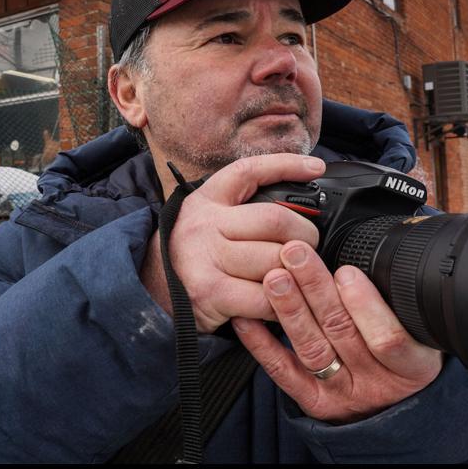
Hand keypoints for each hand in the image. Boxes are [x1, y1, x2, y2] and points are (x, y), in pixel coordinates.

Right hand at [140, 154, 324, 331]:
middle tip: (309, 247)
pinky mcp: (211, 292)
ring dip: (297, 273)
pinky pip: (265, 297)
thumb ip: (244, 210)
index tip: (316, 168)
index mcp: (207, 200)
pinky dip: (282, 303)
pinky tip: (281, 303)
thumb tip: (301, 204)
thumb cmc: (194, 256)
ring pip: (274, 259)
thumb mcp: (210, 221)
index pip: (249, 171)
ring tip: (297, 278)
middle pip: (275, 220)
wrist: (151, 292)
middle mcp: (205, 224)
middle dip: (305, 235)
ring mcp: (206, 258)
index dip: (285, 165)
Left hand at [231, 240, 444, 424]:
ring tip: (274, 277)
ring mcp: (343, 393)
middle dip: (316, 289)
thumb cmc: (409, 358)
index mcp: (413, 366)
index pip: (388, 339)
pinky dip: (263, 344)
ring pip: (312, 349)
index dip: (366, 306)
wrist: (395, 406)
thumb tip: (375, 255)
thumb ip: (404, 306)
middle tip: (295, 254)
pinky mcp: (315, 402)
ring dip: (290, 309)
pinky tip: (248, 319)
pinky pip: (285, 373)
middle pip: (343, 333)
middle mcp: (377, 383)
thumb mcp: (426, 337)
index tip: (347, 272)